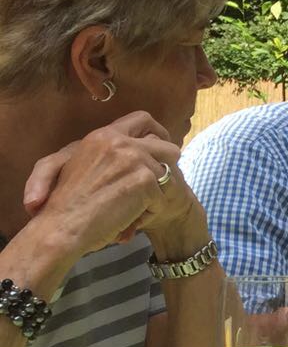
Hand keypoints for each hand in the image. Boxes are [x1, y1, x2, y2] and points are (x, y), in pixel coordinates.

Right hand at [23, 113, 188, 252]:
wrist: (60, 226)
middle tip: (160, 186)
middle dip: (168, 166)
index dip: (158, 133)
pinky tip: (131, 219)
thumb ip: (109, 151)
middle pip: (168, 147)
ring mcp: (134, 159)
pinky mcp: (144, 180)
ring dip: (156, 195)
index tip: (162, 149)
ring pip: (168, 175)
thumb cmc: (67, 203)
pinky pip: (164, 196)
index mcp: (103, 135)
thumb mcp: (80, 163)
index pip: (142, 120)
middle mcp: (120, 142)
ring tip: (133, 209)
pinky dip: (151, 211)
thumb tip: (142, 144)